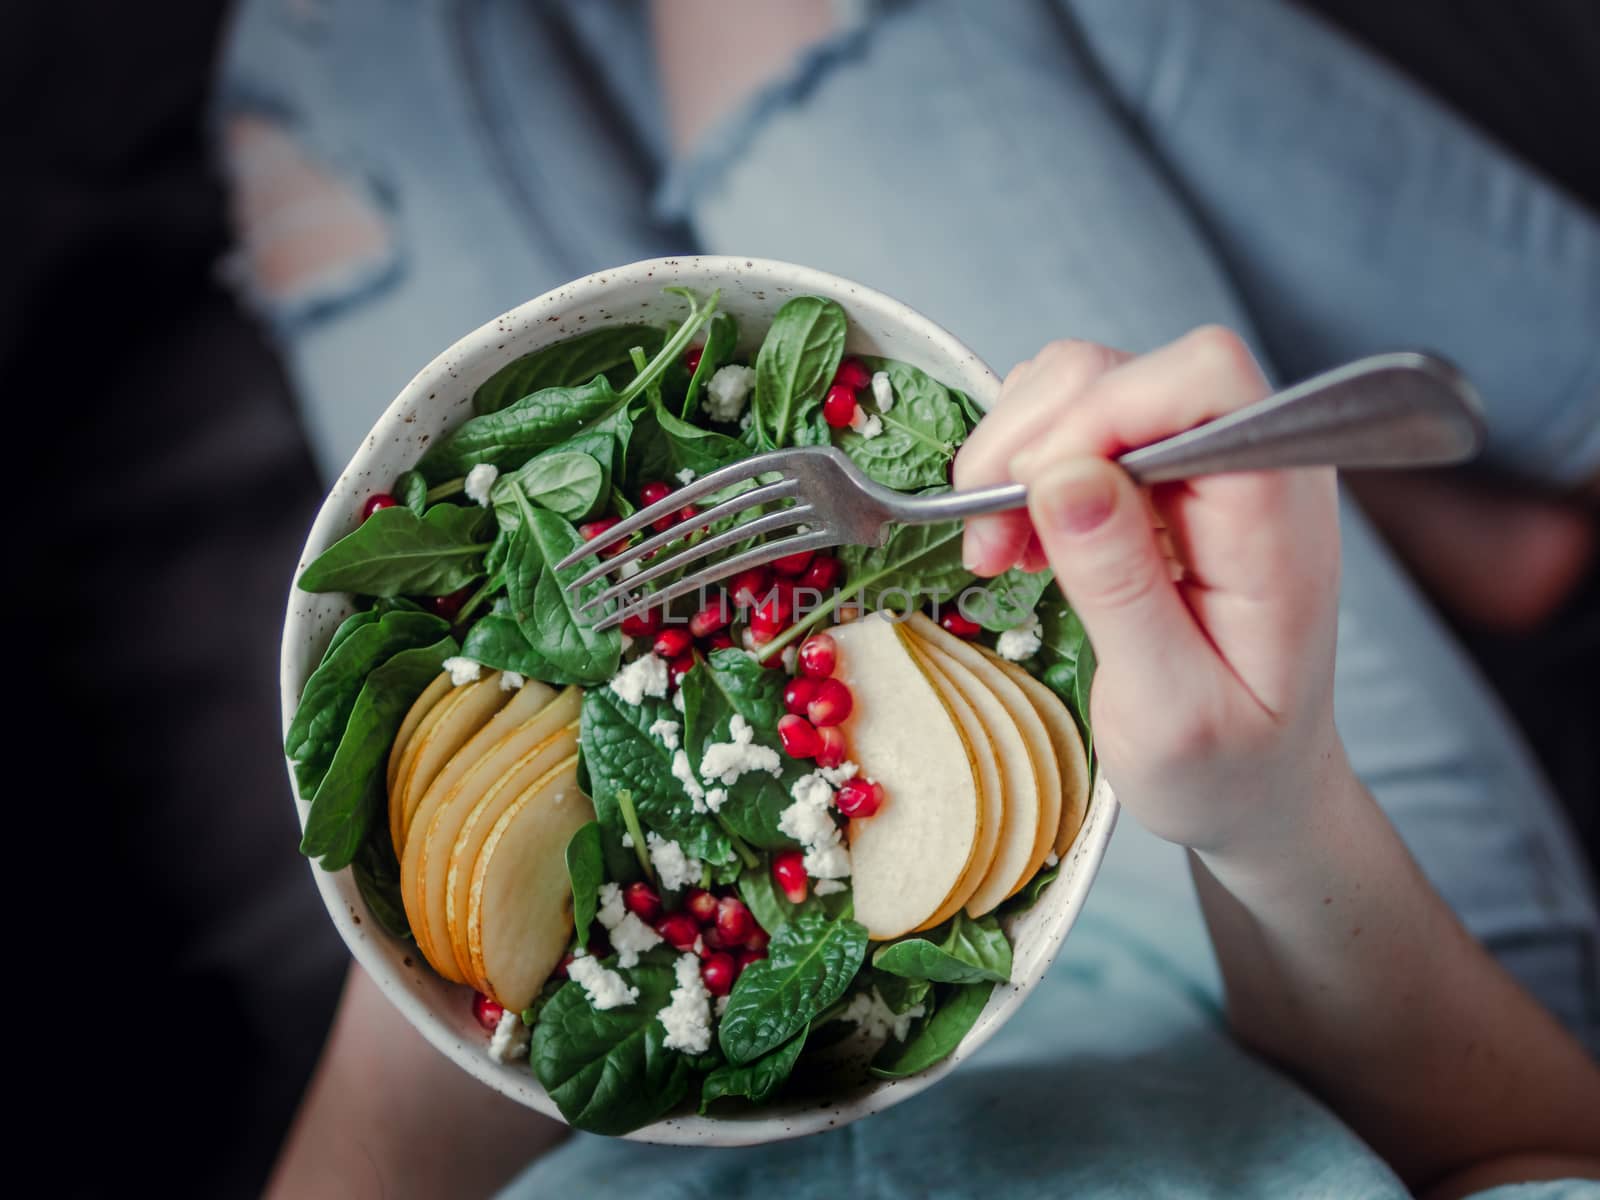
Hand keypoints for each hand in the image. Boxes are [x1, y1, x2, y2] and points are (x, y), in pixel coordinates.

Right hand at [955, 328, 1344, 859]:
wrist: (1256, 787)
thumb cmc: (1226, 766)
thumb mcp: (1170, 709)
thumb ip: (1122, 587)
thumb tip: (1063, 477)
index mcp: (1277, 514)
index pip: (1202, 381)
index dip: (1102, 414)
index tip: (1035, 503)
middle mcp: (1248, 461)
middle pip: (1125, 370)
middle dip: (1033, 443)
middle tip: (990, 545)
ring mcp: (1203, 460)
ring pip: (1085, 382)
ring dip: (1015, 455)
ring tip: (1000, 549)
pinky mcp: (1161, 470)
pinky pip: (1074, 419)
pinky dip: (1022, 467)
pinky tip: (1021, 539)